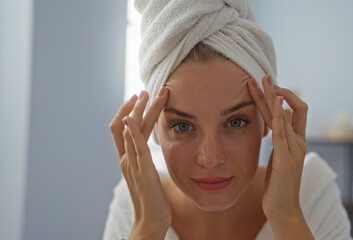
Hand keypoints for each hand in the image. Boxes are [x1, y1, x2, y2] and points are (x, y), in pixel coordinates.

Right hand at [109, 88, 170, 238]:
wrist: (151, 221)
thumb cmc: (153, 199)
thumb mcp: (147, 175)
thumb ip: (145, 161)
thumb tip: (149, 151)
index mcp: (128, 160)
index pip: (122, 130)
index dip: (128, 113)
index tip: (139, 99)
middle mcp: (126, 160)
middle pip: (125, 126)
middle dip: (134, 106)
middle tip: (145, 90)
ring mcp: (132, 165)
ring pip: (131, 132)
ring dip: (138, 111)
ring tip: (146, 94)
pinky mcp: (142, 171)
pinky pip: (136, 148)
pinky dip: (132, 131)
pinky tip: (131, 118)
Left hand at [247, 75, 307, 220]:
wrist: (283, 208)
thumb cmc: (279, 184)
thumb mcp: (280, 157)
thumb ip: (281, 138)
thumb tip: (282, 117)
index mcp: (296, 142)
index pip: (294, 111)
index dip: (282, 97)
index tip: (266, 87)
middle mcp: (298, 142)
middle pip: (290, 108)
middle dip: (276, 90)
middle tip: (263, 75)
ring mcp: (294, 150)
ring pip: (285, 117)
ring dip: (273, 97)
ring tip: (263, 81)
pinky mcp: (287, 159)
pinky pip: (283, 133)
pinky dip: (279, 115)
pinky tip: (275, 102)